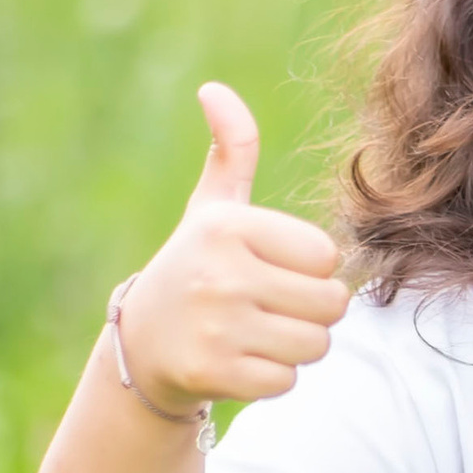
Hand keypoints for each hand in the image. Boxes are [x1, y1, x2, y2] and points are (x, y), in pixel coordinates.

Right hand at [114, 84, 352, 413]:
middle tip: (273, 308)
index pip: (326, 256)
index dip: (311, 269)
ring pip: (316, 346)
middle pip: (331, 304)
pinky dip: (273, 377)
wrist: (141, 344)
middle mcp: (219, 273)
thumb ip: (231, 151)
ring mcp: (215, 326)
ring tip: (259, 333)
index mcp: (228, 227)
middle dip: (313, 312)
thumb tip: (215, 90)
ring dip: (298, 347)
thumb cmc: (195, 266)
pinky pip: (287, 382)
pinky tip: (241, 361)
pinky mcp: (212, 373)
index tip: (275, 270)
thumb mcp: (211, 209)